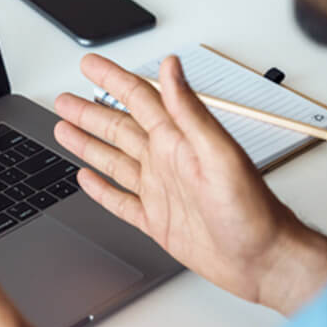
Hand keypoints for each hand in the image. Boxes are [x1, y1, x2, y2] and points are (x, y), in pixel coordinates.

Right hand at [55, 54, 326, 315]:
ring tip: (64, 128)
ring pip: (114, 159)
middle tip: (64, 99)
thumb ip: (189, 110)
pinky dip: (101, 189)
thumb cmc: (251, 210)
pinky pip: (120, 199)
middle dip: (88, 111)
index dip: (111, 79)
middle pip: (118, 127)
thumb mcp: (219, 154)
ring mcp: (159, 189)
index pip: (138, 99)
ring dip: (88, 143)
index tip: (90, 65)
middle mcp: (165, 160)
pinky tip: (87, 179)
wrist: (262, 261)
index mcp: (178, 140)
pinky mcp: (157, 219)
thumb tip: (172, 68)